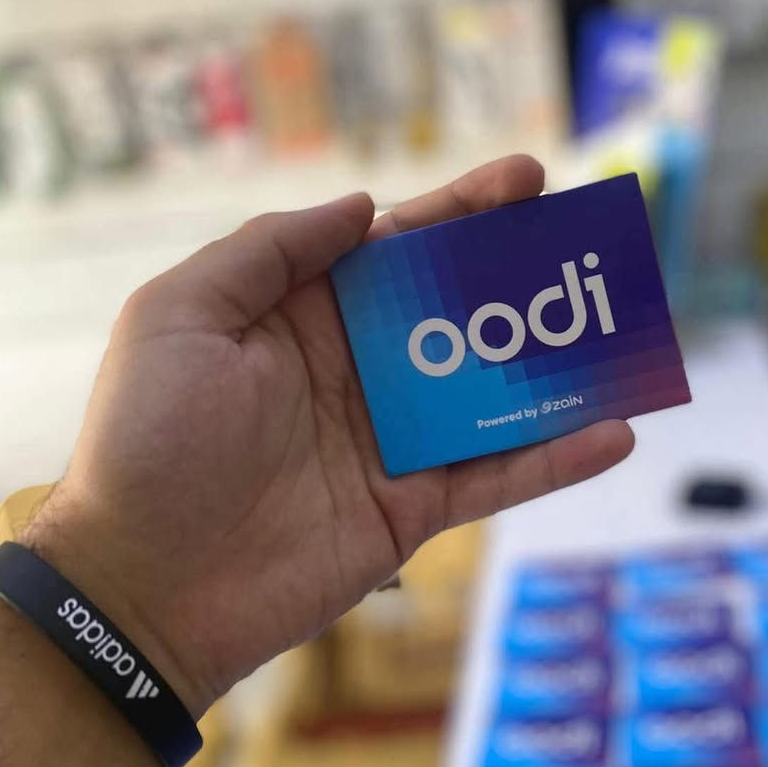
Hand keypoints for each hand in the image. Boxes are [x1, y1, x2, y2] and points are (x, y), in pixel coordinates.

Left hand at [27, 156, 633, 712]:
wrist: (144, 587)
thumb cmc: (148, 443)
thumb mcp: (179, 317)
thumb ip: (269, 252)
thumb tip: (364, 208)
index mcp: (300, 318)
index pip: (397, 249)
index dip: (462, 211)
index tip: (527, 179)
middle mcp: (355, 373)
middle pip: (460, 311)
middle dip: (523, 273)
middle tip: (588, 242)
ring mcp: (389, 443)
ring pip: (493, 392)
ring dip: (557, 363)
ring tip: (623, 330)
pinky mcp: (413, 510)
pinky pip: (498, 478)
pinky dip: (557, 458)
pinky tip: (614, 431)